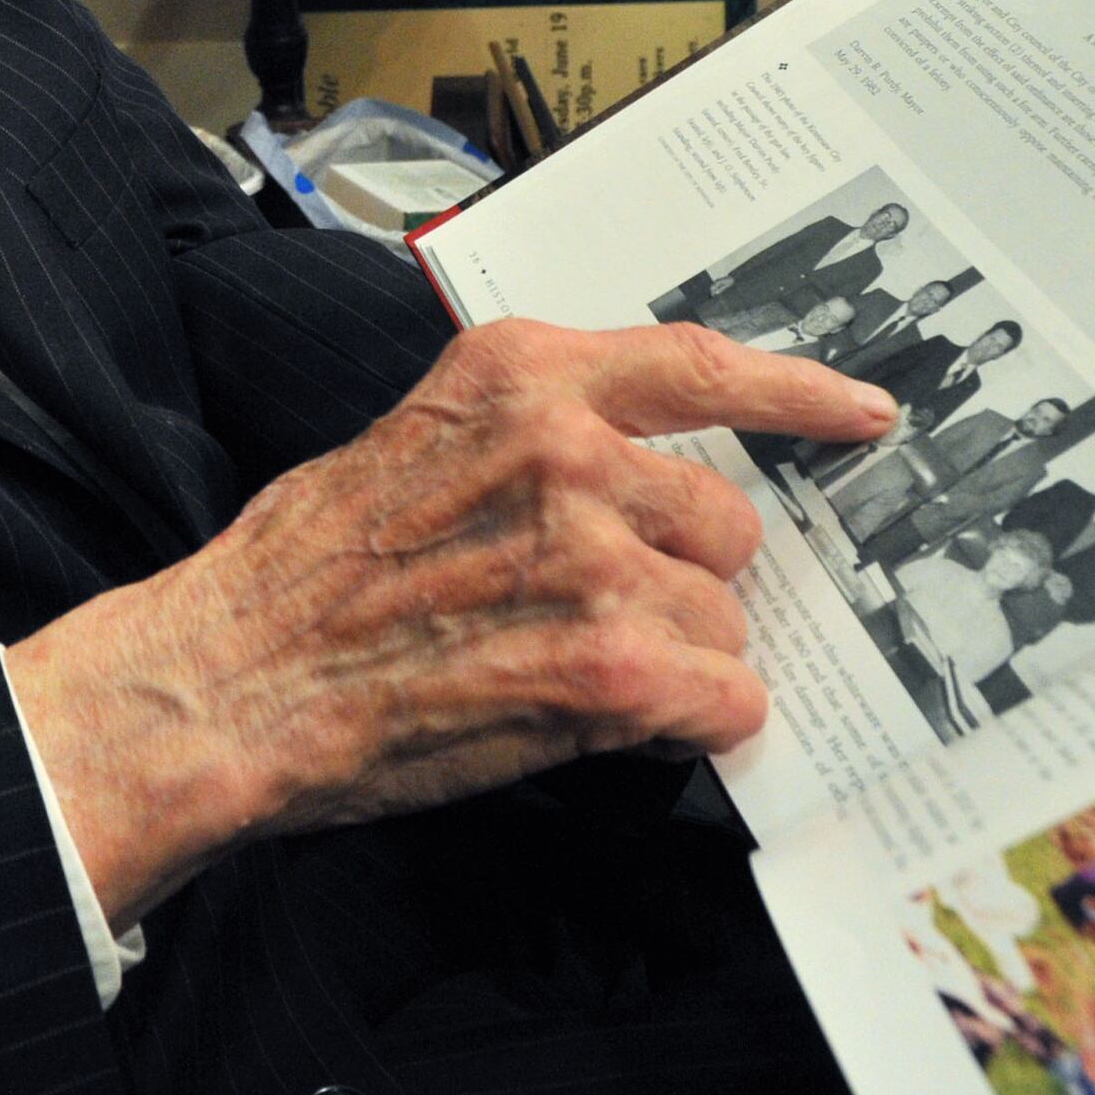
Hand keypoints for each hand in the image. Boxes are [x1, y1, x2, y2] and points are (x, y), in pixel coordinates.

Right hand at [4, 319, 896, 927]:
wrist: (233, 674)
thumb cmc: (309, 572)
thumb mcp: (419, 440)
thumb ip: (535, 437)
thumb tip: (652, 479)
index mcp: (520, 374)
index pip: (700, 365)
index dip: (798, 395)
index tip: (861, 413)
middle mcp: (568, 447)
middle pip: (727, 520)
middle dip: (684, 579)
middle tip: (595, 614)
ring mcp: (589, 554)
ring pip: (725, 621)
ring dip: (676, 661)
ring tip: (573, 672)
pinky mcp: (601, 663)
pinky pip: (723, 701)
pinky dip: (687, 729)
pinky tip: (610, 727)